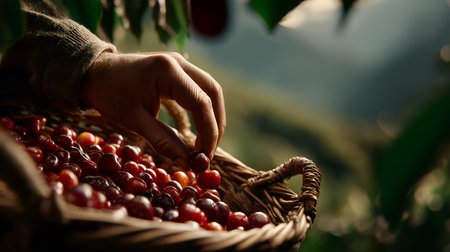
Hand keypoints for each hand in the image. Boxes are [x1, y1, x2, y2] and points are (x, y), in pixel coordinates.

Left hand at [80, 52, 225, 168]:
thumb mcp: (132, 120)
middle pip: (213, 93)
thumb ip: (162, 140)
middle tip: (208, 153)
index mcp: (167, 71)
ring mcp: (180, 63)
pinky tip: (200, 129)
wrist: (93, 72)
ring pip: (211, 90)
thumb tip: (187, 164)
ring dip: (213, 118)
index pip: (201, 103)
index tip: (203, 158)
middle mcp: (179, 62)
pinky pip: (201, 89)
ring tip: (206, 145)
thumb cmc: (109, 94)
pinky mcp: (178, 70)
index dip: (208, 132)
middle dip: (216, 125)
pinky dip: (205, 110)